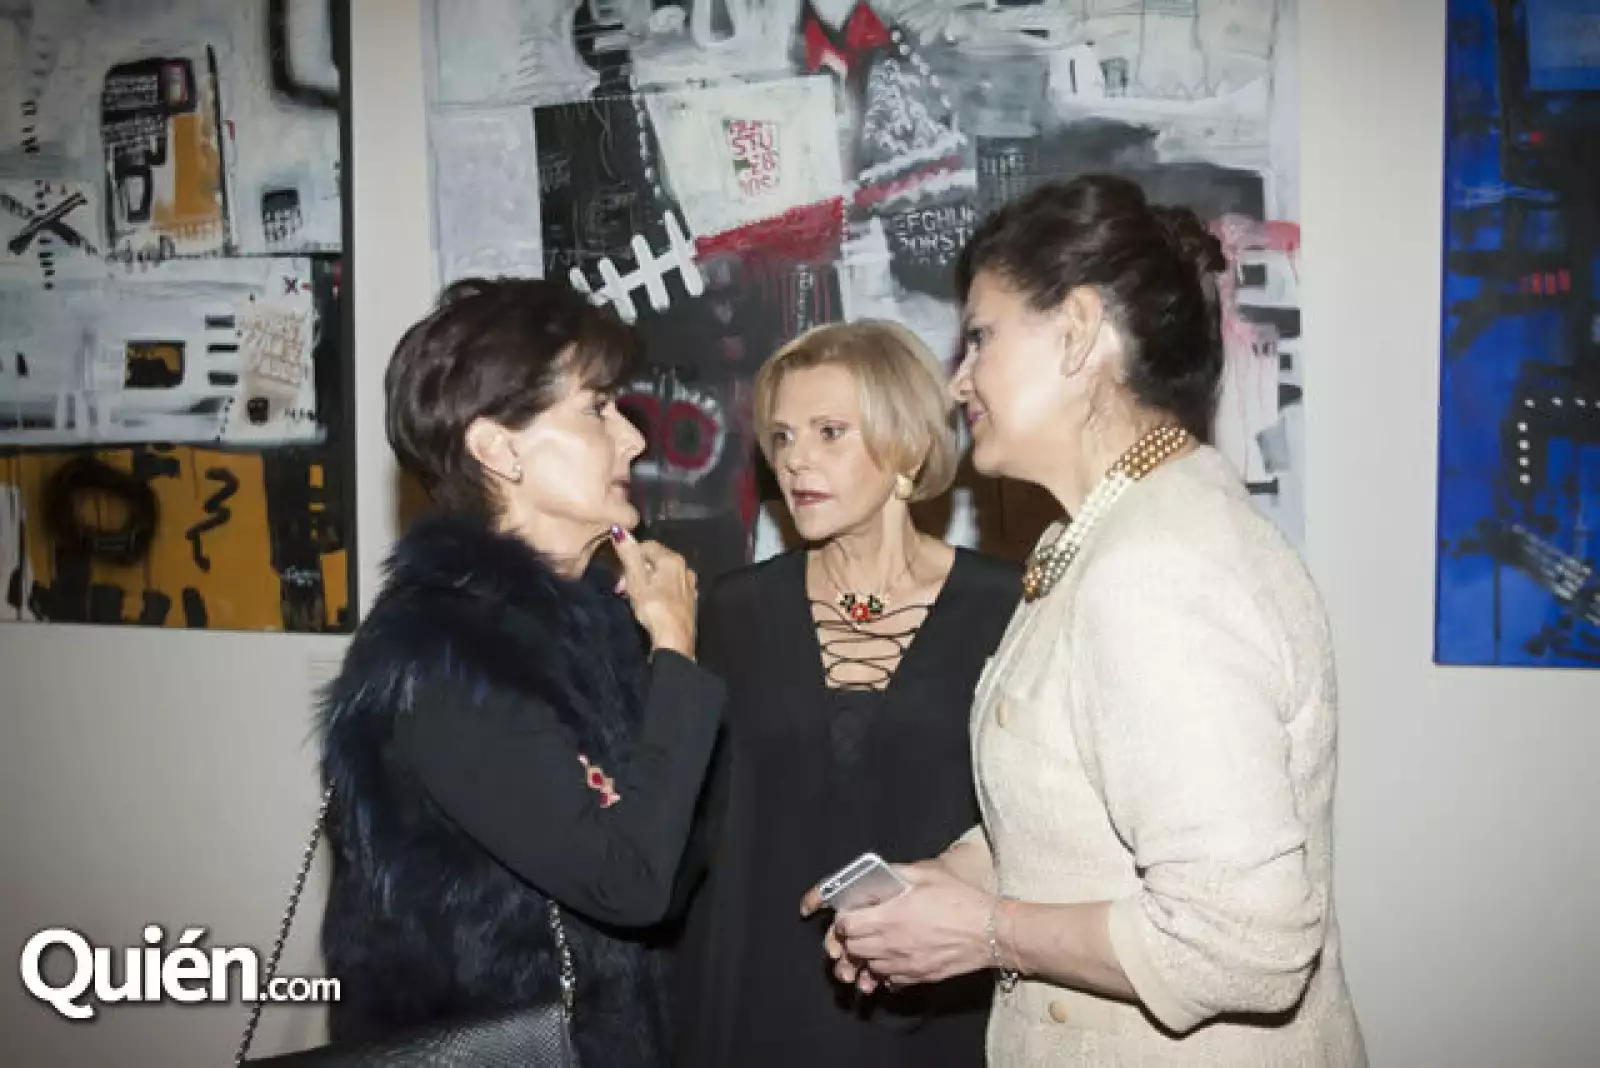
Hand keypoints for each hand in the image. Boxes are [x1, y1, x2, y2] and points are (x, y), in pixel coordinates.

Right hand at [611, 526, 696, 656]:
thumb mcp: (636, 580)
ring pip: (662, 575)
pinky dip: (658, 591)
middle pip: (655, 560)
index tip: (619, 574)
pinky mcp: (690, 600)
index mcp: (673, 559)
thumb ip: (629, 554)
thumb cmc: (653, 608)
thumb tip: (620, 529)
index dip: (630, 556)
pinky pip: (670, 588)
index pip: (647, 545)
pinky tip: (651, 604)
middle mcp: (685, 568)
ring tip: (634, 598)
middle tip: (623, 589)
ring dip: (645, 582)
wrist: (674, 640)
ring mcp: (690, 585)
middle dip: (636, 571)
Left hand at [803, 861, 995, 991]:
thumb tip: (878, 874)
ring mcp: (904, 965)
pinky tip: (894, 958)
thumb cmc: (961, 900)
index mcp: (889, 917)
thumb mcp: (927, 874)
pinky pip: (889, 980)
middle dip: (851, 938)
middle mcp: (891, 945)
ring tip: (878, 942)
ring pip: (869, 967)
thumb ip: (897, 873)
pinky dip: (885, 971)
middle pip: (853, 949)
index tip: (851, 913)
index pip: (846, 926)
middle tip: (862, 926)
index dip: (844, 919)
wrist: (990, 931)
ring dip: (867, 956)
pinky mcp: (918, 977)